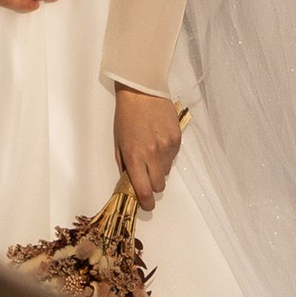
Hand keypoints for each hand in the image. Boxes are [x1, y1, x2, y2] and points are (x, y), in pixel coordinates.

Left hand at [114, 86, 184, 210]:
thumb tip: (131, 183)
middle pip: (158, 186)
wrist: (142, 92)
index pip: (144, 191)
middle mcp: (152, 155)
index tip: (146, 204)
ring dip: (159, 169)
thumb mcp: (118, 142)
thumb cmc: (126, 116)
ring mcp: (167, 147)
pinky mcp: (177, 139)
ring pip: (166, 172)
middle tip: (147, 174)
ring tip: (152, 151)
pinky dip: (167, 155)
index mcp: (134, 157)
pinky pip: (173, 157)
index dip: (146, 202)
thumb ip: (125, 166)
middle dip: (152, 184)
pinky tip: (159, 141)